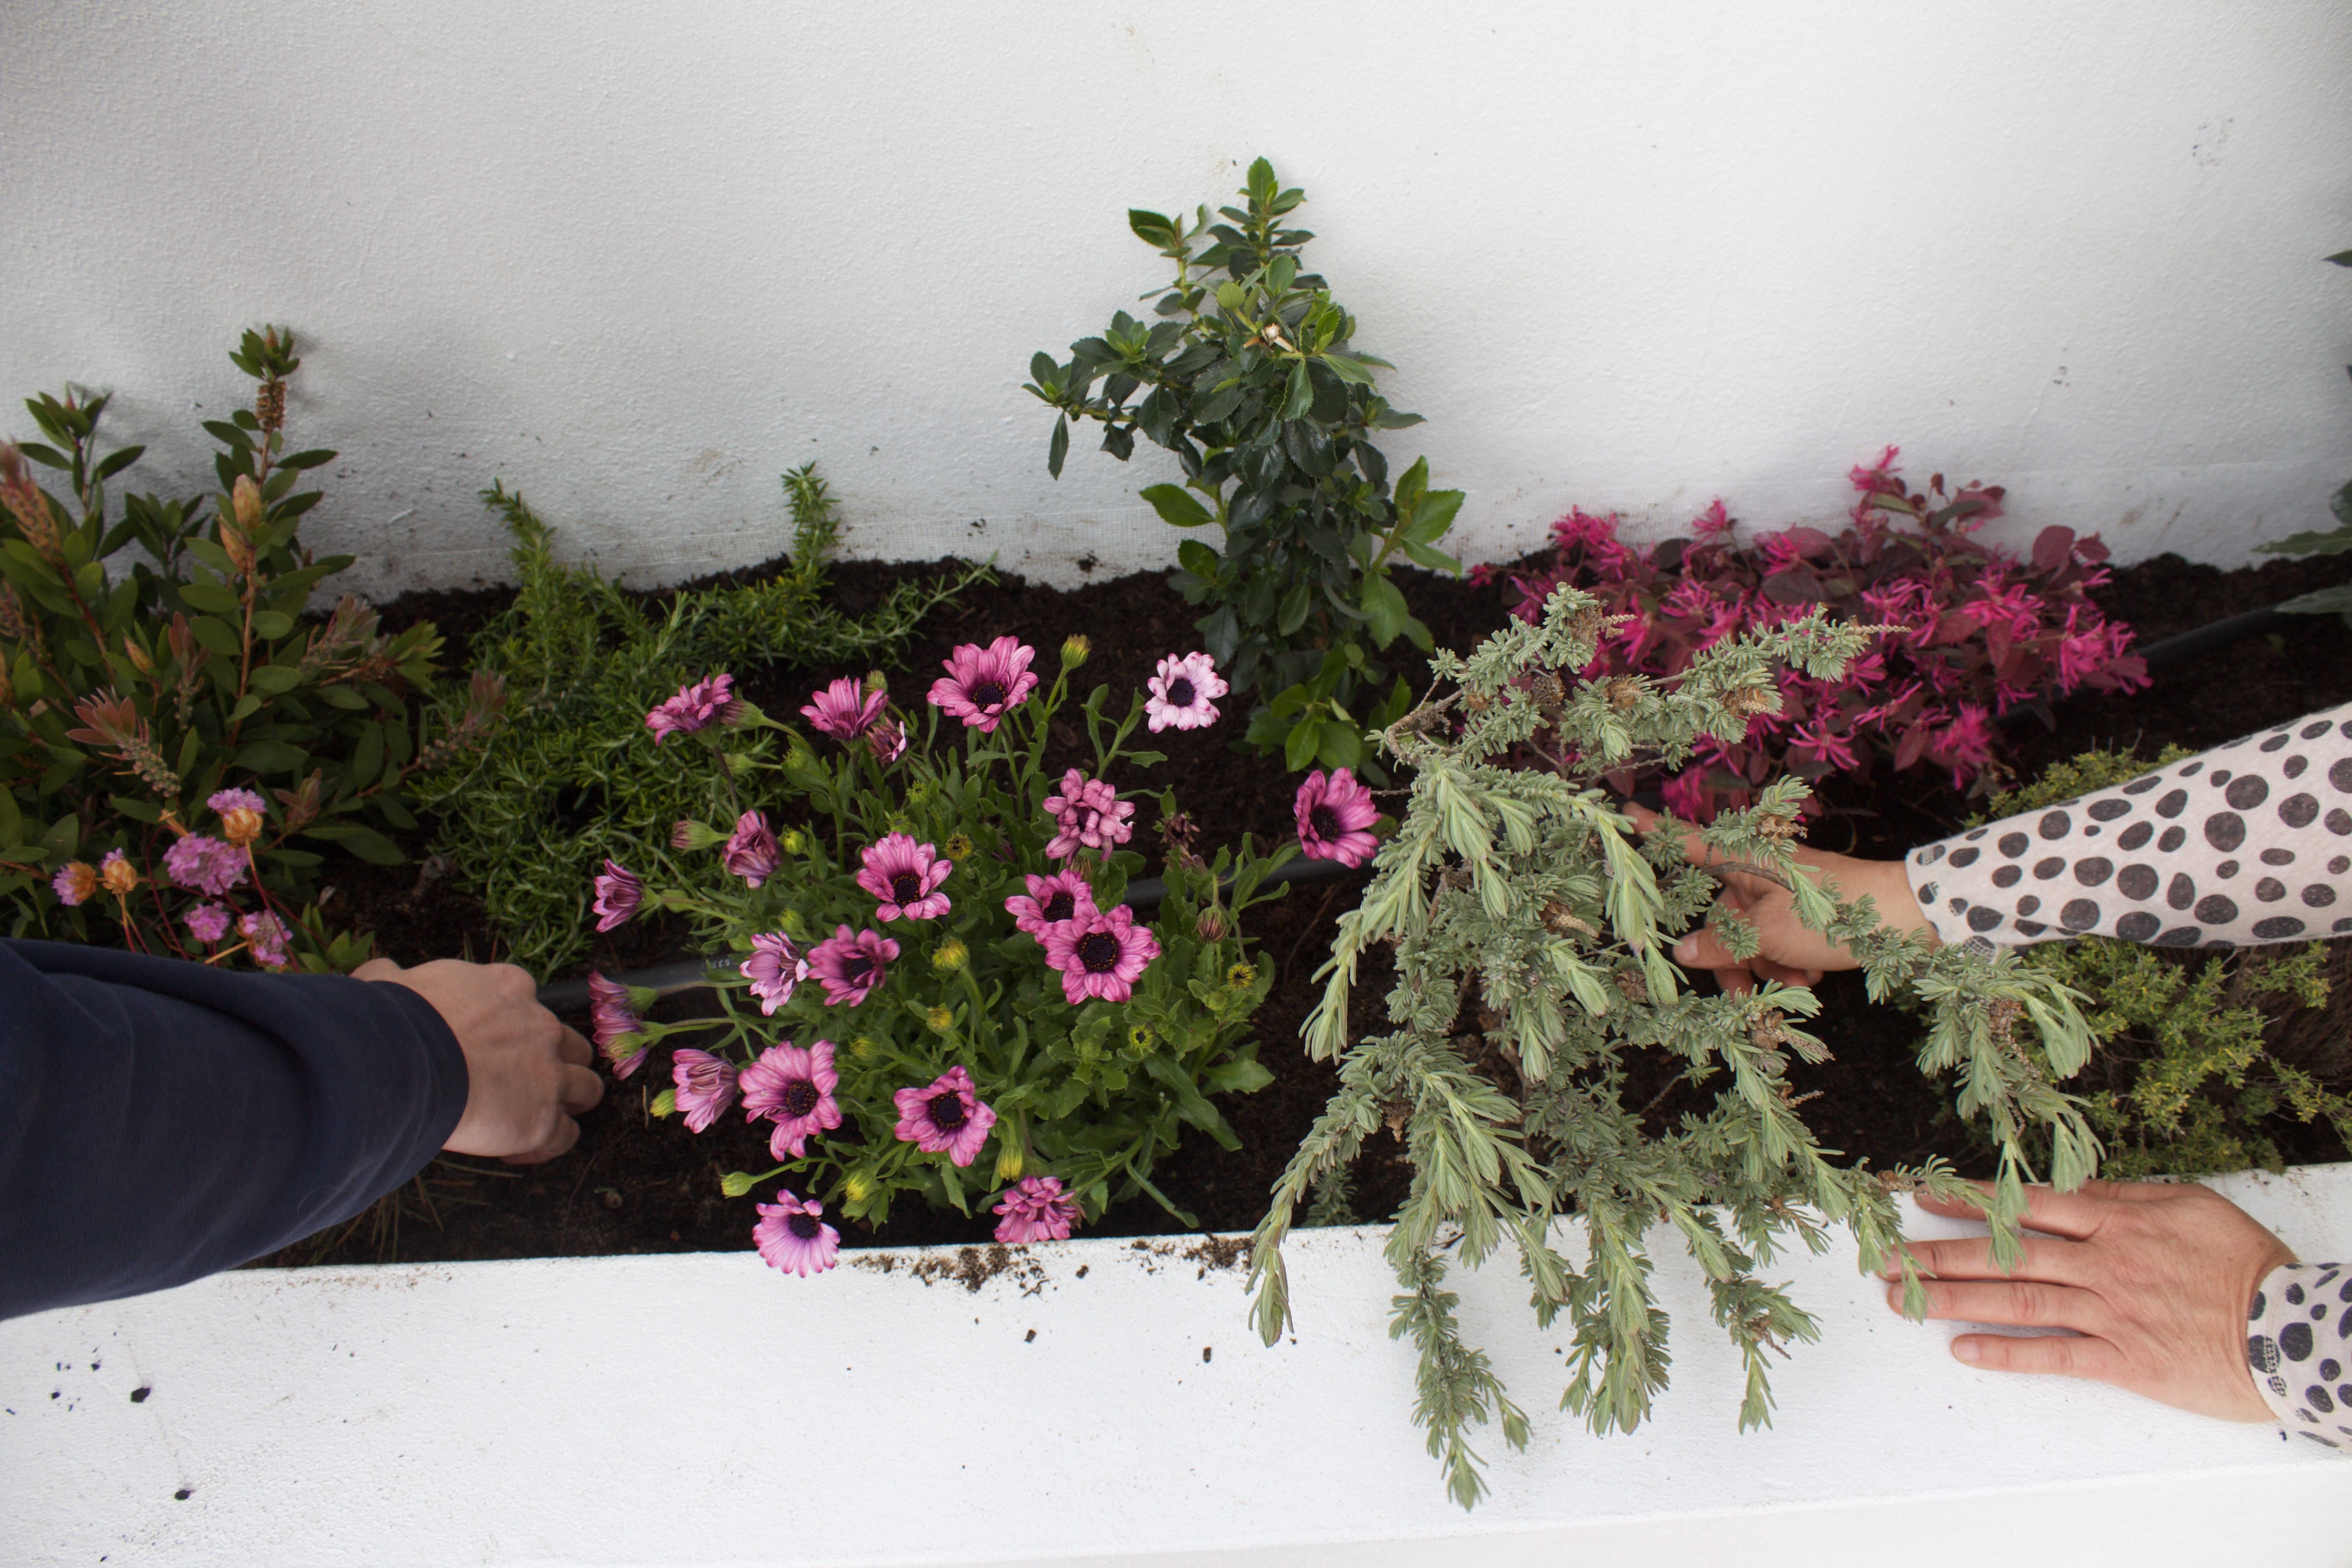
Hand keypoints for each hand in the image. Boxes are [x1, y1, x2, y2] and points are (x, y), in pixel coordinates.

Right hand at [353, 957, 603, 1163]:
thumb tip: (381, 974)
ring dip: (572, 1101)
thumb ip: (394, 977)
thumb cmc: (395, 1022)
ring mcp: (548, 1074)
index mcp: (508, 988)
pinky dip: (548, 1145)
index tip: (494, 1044)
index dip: (515, 1023)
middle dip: (558, 1062)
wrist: (404, 1064)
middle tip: (531, 1082)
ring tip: (546, 1116)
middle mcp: (540, 1027)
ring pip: (586, 1087)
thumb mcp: (391, 984)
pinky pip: (565, 1137)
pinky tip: (518, 1151)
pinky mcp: (542, 1119)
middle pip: (571, 1045)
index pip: (527, 1000)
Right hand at [1623, 804, 1933, 992]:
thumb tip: (1682, 951)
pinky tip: (1809, 978)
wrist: (1907, 917)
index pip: (1686, 842)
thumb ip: (1721, 945)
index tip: (1621, 815)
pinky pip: (1780, 935)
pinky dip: (1788, 958)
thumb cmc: (1831, 914)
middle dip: (1731, 954)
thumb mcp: (1768, 936)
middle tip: (1739, 996)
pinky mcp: (1809, 907)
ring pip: (1753, 930)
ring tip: (1792, 985)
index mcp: (1743, 859)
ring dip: (1765, 964)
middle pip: (1721, 910)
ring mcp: (1785, 888)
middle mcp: (1760, 869)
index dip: (1653, 831)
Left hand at [1884, 1179, 2295, 1421]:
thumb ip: (2126, 1197)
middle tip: (1885, 1257)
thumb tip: (2075, 1189)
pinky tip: (1963, 1351)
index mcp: (2118, 1219)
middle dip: (1940, 1252)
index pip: (2028, 1203)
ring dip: (1955, 1299)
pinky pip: (2054, 1355)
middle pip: (2007, 1251)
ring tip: (1903, 1300)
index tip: (1921, 1196)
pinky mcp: (2125, 1359)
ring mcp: (2111, 1311)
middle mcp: (2104, 1262)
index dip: (1970, 1199)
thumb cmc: (2245, 1262)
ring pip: (2017, 1298)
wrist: (2294, 1328)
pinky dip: (2006, 1353)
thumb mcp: (2189, 1206)